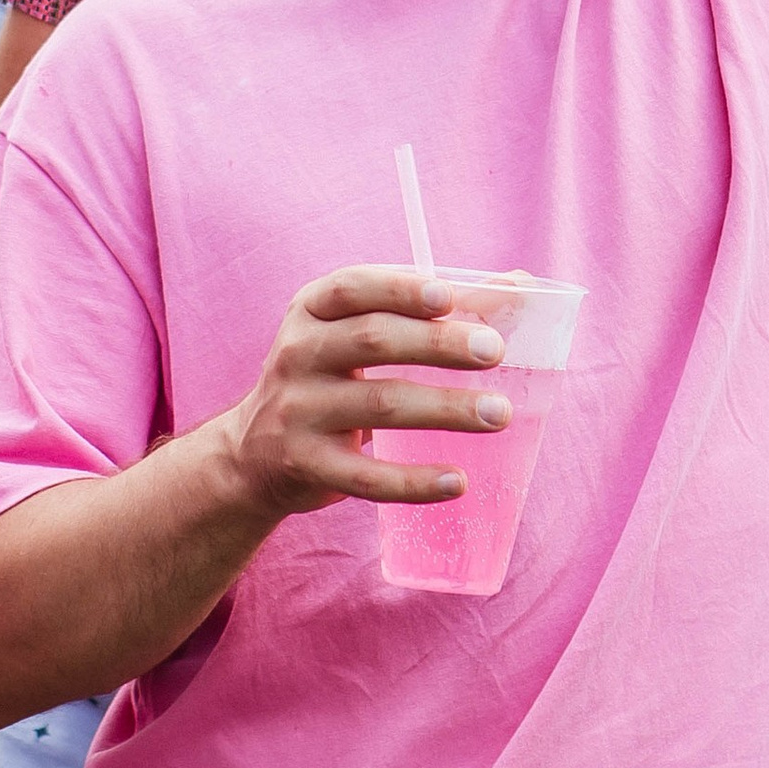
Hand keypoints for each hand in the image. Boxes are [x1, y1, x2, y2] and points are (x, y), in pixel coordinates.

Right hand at [213, 267, 514, 522]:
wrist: (252, 452)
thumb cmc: (328, 378)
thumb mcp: (352, 334)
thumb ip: (424, 310)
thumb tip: (517, 286)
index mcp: (310, 312)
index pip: (353, 288)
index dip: (401, 290)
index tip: (450, 296)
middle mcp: (297, 355)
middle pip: (374, 341)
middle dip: (439, 344)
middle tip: (495, 352)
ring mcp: (298, 412)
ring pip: (379, 406)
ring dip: (445, 408)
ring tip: (499, 415)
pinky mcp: (306, 466)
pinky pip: (367, 477)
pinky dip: (414, 481)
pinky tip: (457, 481)